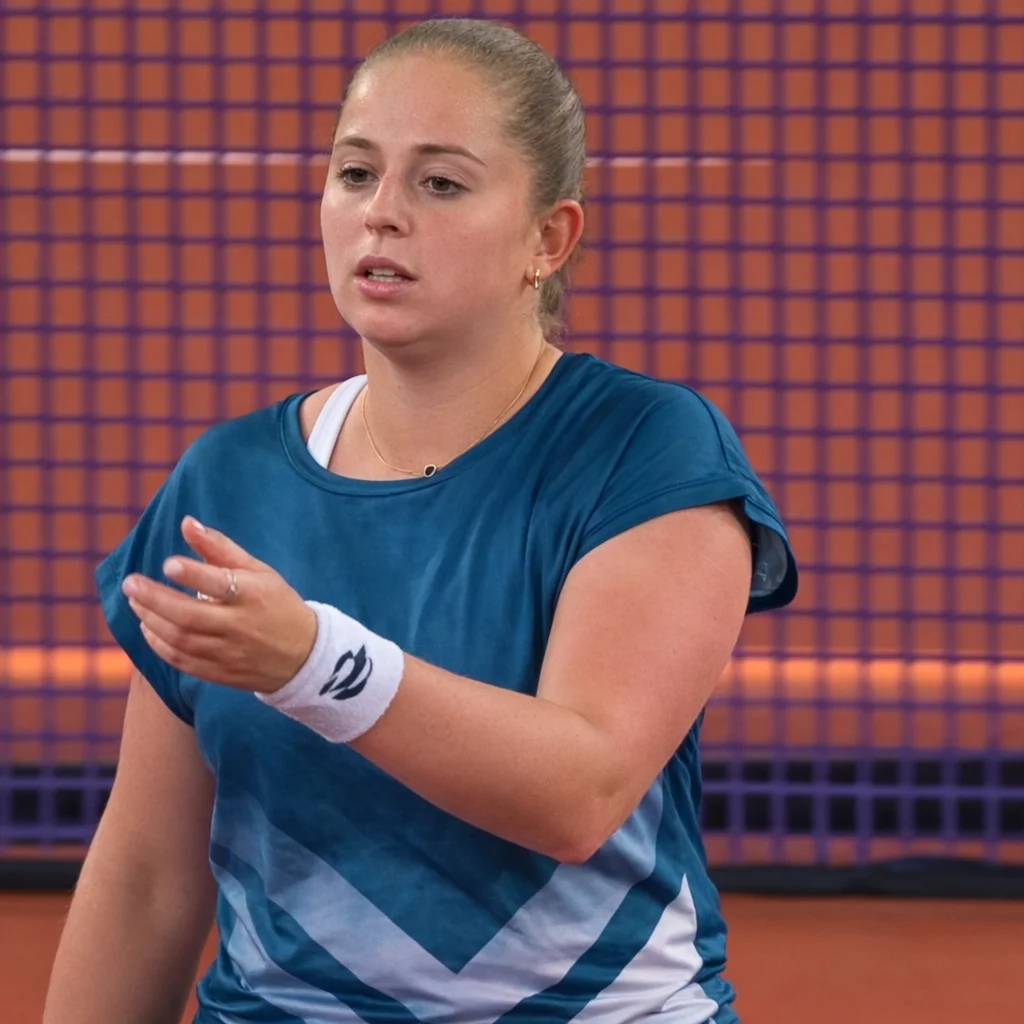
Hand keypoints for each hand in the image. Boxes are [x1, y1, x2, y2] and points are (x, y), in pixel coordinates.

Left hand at [122, 516, 317, 693]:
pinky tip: (147, 627)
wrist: (303, 655)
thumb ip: (220, 548)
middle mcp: (240, 626)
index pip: (220, 584)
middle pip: (190, 615)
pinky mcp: (220, 673)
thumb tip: (186, 522)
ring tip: (135, 601)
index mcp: (254, 595)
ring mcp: (229, 652)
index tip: (168, 564)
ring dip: (151, 619)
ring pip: (181, 639)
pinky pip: (182, 661)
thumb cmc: (276, 603)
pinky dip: (159, 645)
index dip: (192, 574)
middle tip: (131, 583)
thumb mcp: (258, 570)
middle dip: (155, 599)